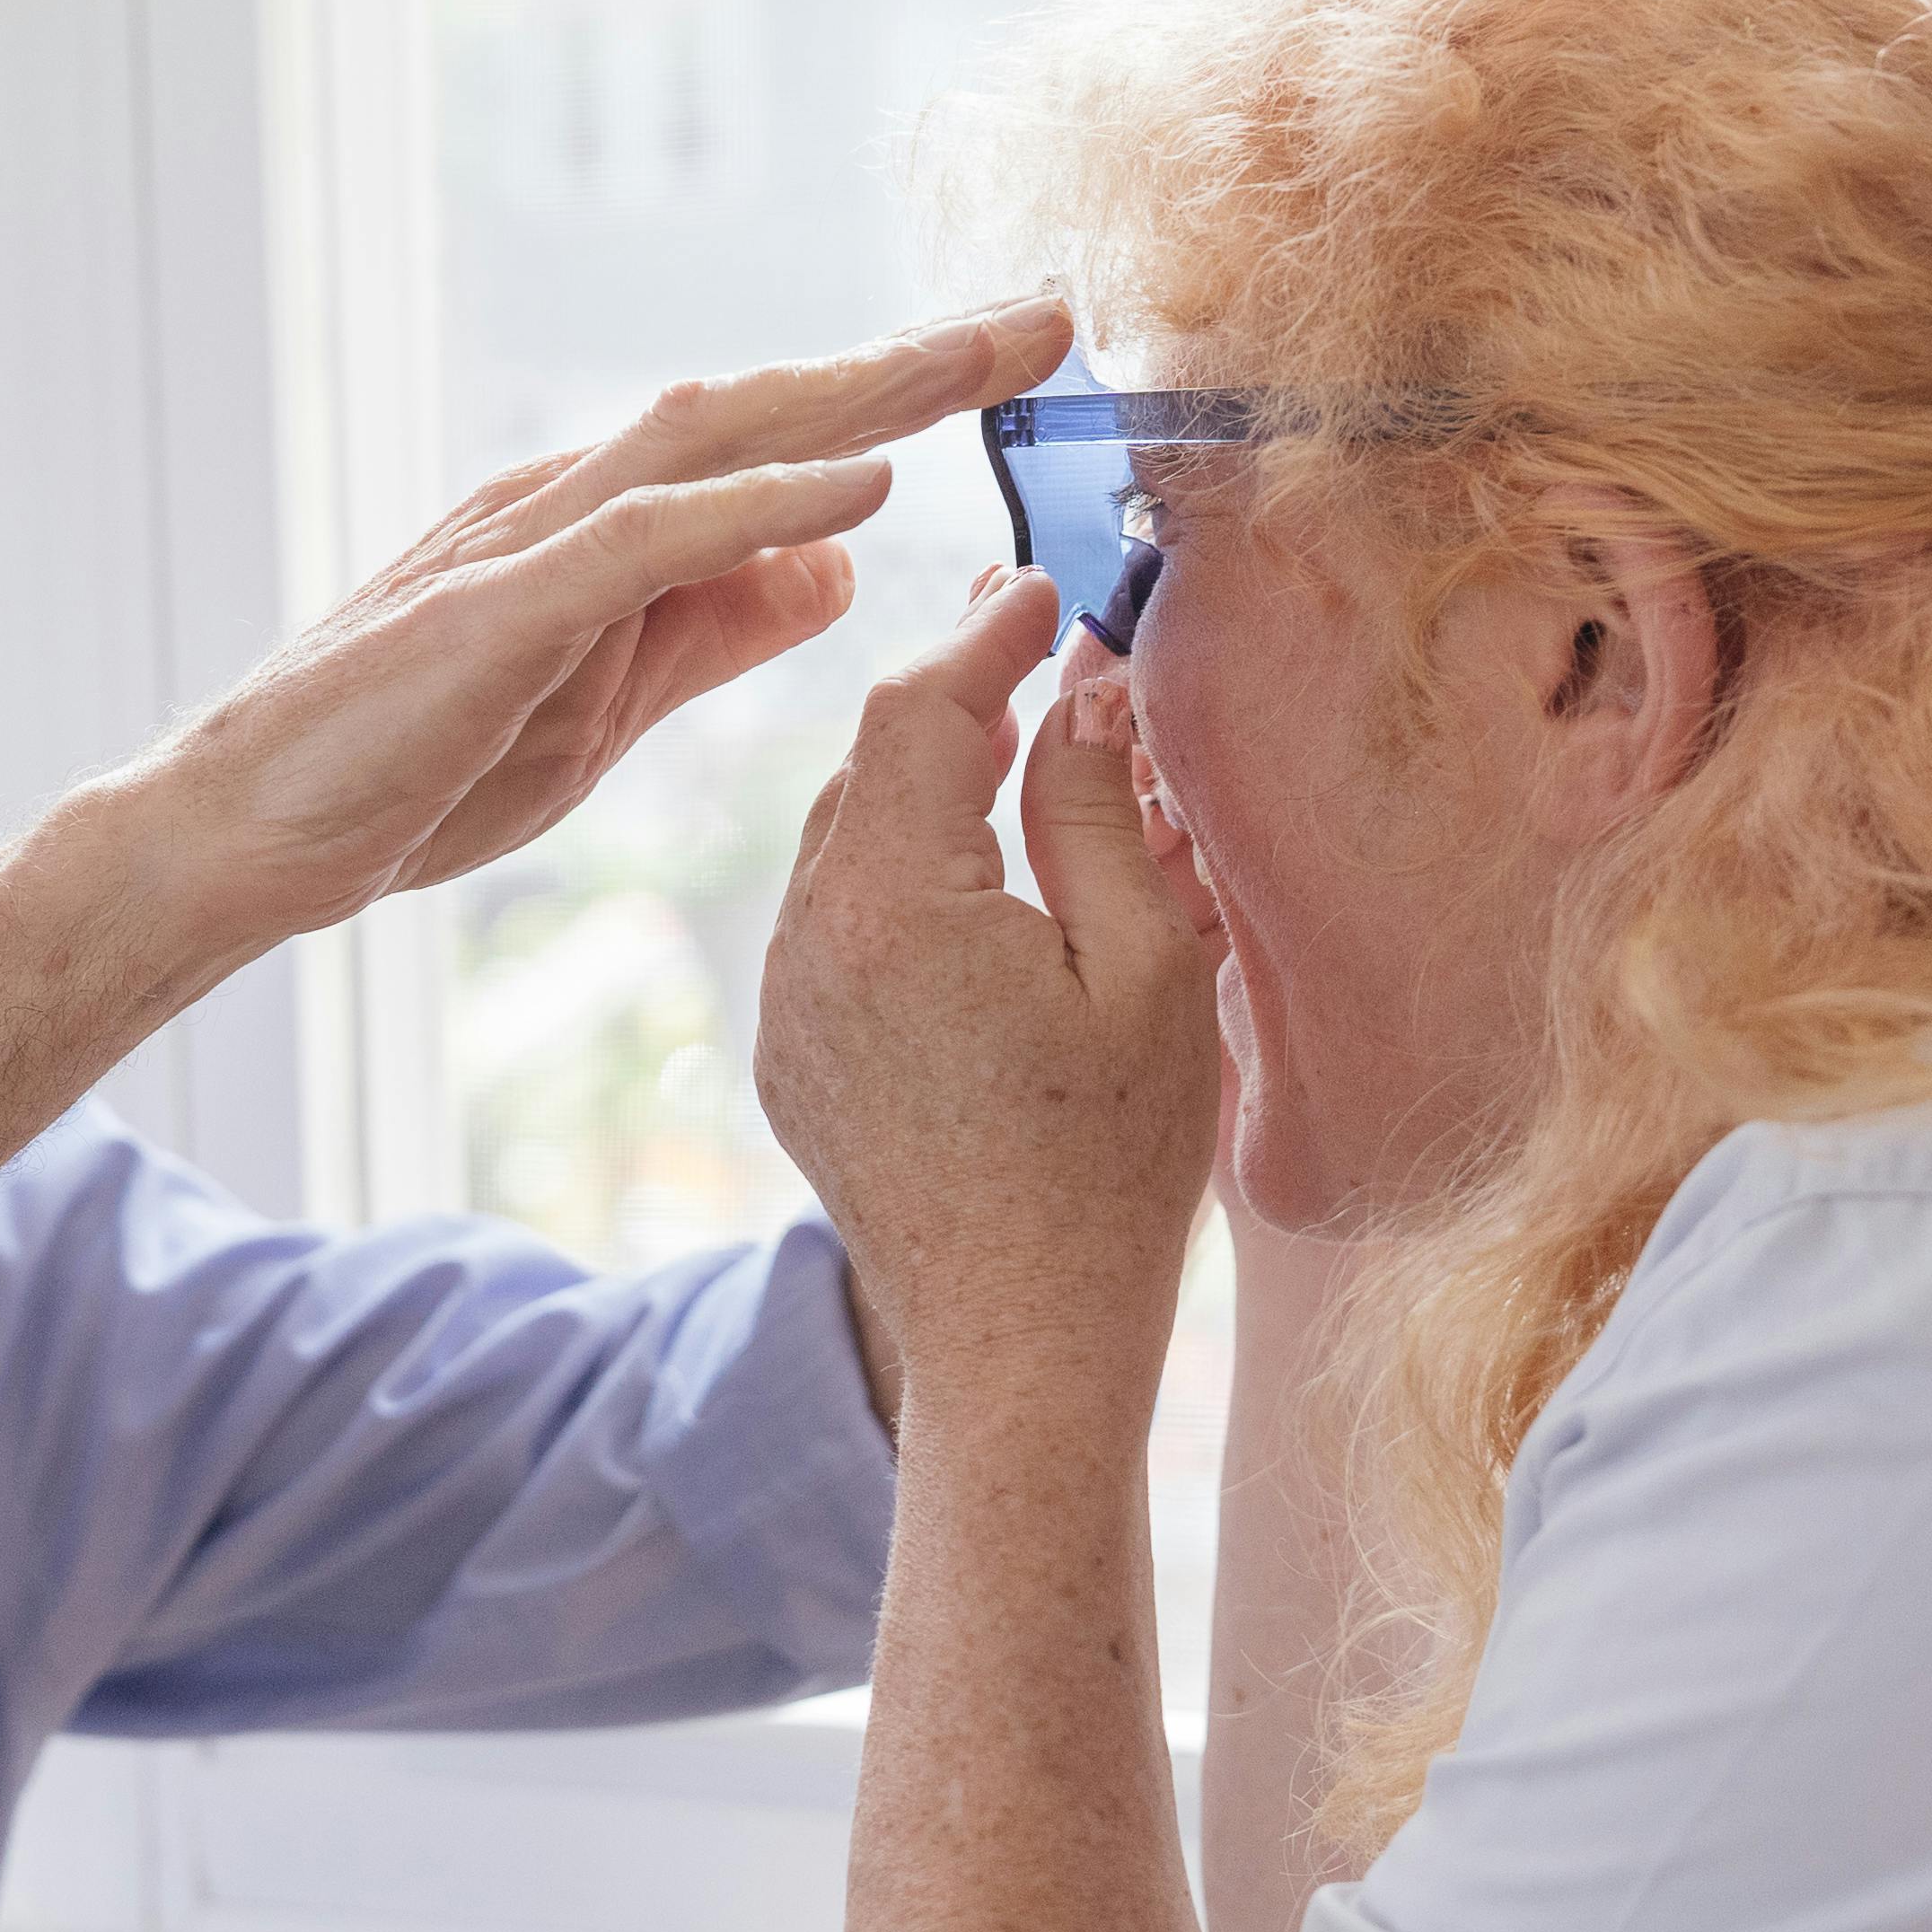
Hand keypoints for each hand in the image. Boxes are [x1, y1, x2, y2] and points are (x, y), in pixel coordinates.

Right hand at [136, 300, 1077, 958]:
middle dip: (911, 356)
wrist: (243, 838)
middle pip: (765, 403)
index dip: (902, 394)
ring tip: (979, 357)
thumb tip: (837, 567)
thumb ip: (718, 626)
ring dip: (857, 394)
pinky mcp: (493, 611)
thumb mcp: (609, 700)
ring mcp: (526, 545)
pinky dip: (754, 506)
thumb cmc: (408, 772)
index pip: (775, 437)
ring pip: (714, 436)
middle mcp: (568, 501)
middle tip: (1050, 313)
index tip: (1022, 369)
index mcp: (599, 524)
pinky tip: (859, 486)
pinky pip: (642, 542)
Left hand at [760, 567, 1224, 1415]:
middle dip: (953, 696)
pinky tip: (978, 880)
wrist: (1015, 1342)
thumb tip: (1081, 689)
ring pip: (846, 840)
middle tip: (1035, 643)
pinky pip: (835, 922)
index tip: (1047, 590)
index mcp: (893, 903)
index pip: (918, 707)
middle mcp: (809, 940)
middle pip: (868, 764)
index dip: (983, 632)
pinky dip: (901, 873)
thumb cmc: (1104, 1167)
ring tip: (1019, 749)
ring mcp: (788, 1004)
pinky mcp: (792, 1058)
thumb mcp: (1144, 970)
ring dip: (926, 785)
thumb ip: (1095, 812)